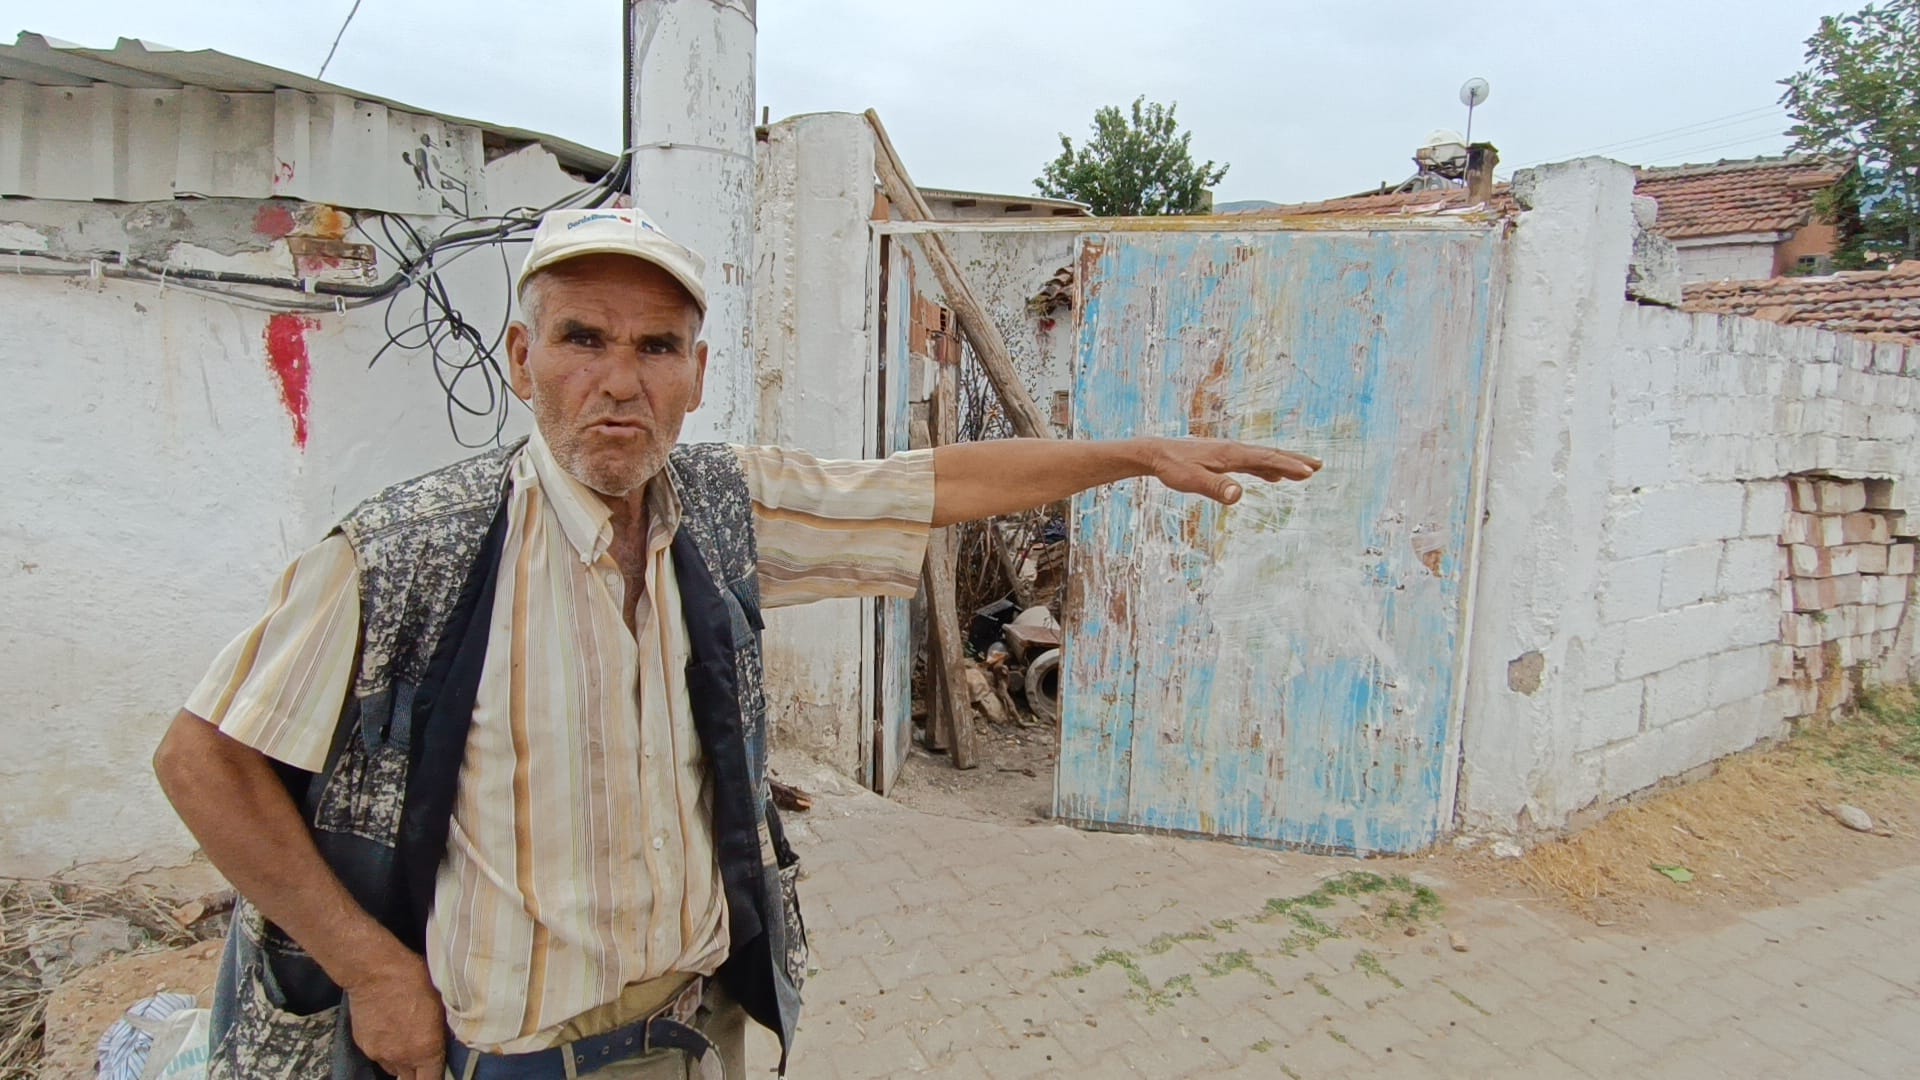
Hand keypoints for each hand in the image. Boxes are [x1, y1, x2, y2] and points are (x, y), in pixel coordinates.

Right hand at [344, 951, 445, 1079]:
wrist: (374, 971)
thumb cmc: (413, 979)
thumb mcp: (440, 1003)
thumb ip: (441, 1031)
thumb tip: (445, 1042)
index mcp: (426, 1049)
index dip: (438, 1077)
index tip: (440, 1070)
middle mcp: (402, 1057)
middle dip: (419, 1073)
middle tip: (425, 1059)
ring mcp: (380, 1053)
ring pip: (395, 1069)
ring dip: (403, 1063)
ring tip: (408, 1044)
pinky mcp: (364, 1045)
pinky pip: (379, 1057)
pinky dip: (387, 1051)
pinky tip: (391, 1033)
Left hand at [1146, 438, 1320, 503]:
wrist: (1156, 453)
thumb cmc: (1173, 467)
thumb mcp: (1192, 481)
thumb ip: (1215, 488)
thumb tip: (1239, 495)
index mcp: (1231, 454)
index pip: (1266, 459)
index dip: (1289, 466)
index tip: (1310, 472)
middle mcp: (1234, 450)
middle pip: (1271, 454)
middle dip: (1296, 460)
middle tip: (1320, 466)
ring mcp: (1230, 454)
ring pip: (1264, 458)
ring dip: (1286, 463)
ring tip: (1307, 470)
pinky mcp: (1224, 459)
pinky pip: (1252, 463)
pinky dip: (1268, 468)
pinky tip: (1274, 476)